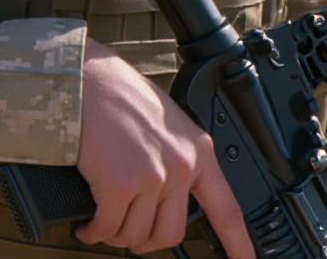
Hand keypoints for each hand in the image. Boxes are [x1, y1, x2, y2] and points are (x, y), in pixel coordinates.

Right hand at [73, 41, 254, 258]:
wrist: (90, 84)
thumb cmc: (123, 103)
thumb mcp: (169, 129)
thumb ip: (178, 163)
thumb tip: (168, 204)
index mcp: (200, 153)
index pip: (227, 209)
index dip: (239, 243)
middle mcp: (181, 166)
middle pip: (171, 234)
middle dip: (143, 240)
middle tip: (125, 228)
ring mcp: (153, 177)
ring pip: (136, 236)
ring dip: (114, 236)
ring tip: (103, 219)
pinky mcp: (120, 184)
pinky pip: (107, 229)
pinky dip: (93, 232)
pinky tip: (87, 223)